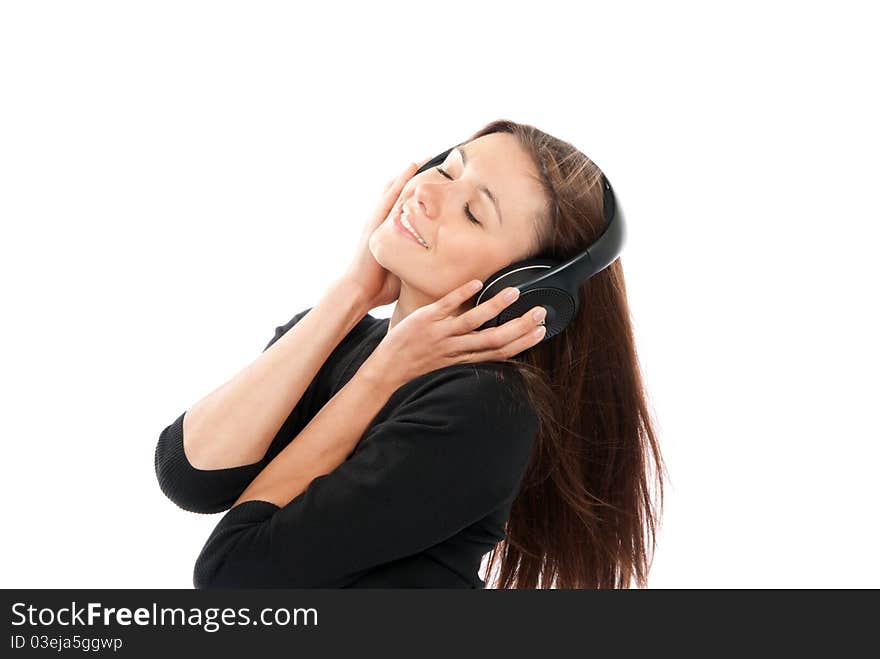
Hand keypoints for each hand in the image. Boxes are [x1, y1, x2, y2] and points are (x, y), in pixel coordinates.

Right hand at [340, 157, 431, 308]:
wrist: (359, 290)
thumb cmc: (381, 285)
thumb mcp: (406, 268)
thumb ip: (418, 260)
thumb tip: (440, 263)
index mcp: (389, 231)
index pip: (404, 206)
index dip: (416, 192)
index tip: (434, 180)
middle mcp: (382, 222)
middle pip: (398, 192)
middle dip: (414, 177)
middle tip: (432, 160)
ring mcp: (378, 220)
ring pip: (395, 189)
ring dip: (409, 173)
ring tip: (425, 158)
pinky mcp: (377, 221)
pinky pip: (390, 196)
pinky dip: (401, 180)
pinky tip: (411, 168)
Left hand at [362, 279, 547, 387]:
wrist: (386, 372)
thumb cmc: (416, 368)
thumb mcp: (447, 366)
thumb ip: (468, 354)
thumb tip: (488, 345)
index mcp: (463, 360)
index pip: (500, 352)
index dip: (523, 342)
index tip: (541, 330)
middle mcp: (455, 348)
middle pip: (494, 338)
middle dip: (520, 325)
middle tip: (539, 311)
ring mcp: (440, 333)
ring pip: (474, 320)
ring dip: (496, 306)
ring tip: (514, 292)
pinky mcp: (425, 320)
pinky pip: (447, 305)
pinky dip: (462, 294)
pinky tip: (477, 283)